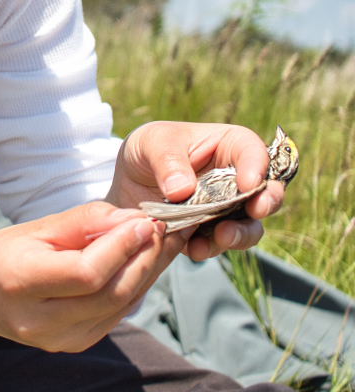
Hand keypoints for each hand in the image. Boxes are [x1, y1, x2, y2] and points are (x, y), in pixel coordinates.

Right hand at [0, 201, 188, 352]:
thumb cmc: (5, 253)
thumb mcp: (36, 227)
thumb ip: (83, 222)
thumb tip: (131, 218)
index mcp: (22, 282)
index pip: (85, 273)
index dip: (120, 247)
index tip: (144, 220)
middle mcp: (40, 321)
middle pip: (109, 294)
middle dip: (143, 258)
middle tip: (163, 227)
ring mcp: (59, 340)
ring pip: (119, 307)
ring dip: (147, 272)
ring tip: (162, 241)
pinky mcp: (75, 344)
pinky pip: (115, 314)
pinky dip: (134, 286)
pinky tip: (144, 262)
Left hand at [104, 121, 285, 260]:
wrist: (125, 184)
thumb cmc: (145, 150)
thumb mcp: (150, 143)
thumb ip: (166, 160)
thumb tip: (183, 190)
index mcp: (225, 145)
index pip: (252, 150)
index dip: (257, 166)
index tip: (247, 184)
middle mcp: (233, 178)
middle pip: (265, 191)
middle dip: (266, 202)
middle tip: (255, 210)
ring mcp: (225, 209)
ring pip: (248, 224)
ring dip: (240, 233)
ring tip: (222, 236)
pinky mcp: (209, 233)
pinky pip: (219, 245)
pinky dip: (210, 248)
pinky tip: (194, 248)